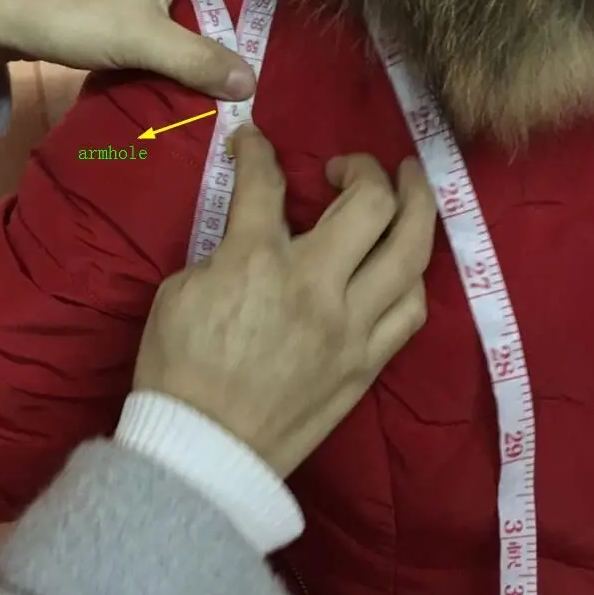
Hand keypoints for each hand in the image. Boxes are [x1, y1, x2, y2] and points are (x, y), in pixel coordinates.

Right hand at [134, 125, 436, 477]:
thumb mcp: (179, 294)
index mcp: (256, 261)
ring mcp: (351, 326)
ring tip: (410, 188)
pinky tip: (404, 265)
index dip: (258, 150)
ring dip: (416, 207)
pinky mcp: (367, 363)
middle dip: (364, 167)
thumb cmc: (177, 372)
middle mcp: (315, 284)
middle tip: (349, 166)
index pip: (265, 182)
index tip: (253, 143)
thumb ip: (223, 254)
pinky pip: (410, 311)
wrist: (204, 451)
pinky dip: (412, 277)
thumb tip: (251, 239)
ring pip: (411, 252)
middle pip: (370, 203)